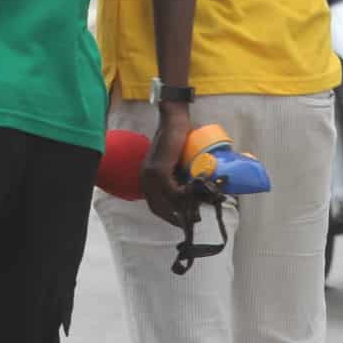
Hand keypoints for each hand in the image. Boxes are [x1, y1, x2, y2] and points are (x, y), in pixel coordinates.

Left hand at [140, 103, 192, 226]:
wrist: (176, 121)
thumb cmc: (180, 139)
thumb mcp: (178, 163)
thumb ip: (181, 177)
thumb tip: (195, 193)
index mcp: (147, 178)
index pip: (155, 205)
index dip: (169, 216)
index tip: (183, 222)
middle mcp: (145, 177)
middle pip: (158, 207)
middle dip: (175, 217)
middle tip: (192, 220)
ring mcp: (150, 174)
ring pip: (166, 201)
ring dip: (183, 208)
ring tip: (196, 209)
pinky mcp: (159, 170)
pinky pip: (171, 191)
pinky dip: (183, 196)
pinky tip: (193, 194)